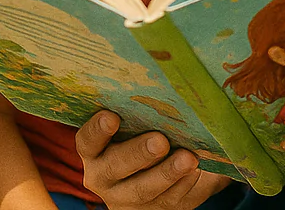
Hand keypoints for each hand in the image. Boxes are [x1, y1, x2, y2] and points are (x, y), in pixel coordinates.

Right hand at [76, 110, 232, 209]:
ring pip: (144, 190)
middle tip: (160, 141)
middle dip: (138, 153)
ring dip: (168, 173)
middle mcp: (104, 177)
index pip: (87, 141)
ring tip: (188, 158)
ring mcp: (127, 199)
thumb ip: (142, 111)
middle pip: (115, 167)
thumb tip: (168, 87)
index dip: (97, 130)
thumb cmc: (146, 135)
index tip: (112, 116)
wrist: (162, 173)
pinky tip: (197, 171)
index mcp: (94, 151)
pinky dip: (185, 185)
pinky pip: (170, 200)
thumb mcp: (137, 124)